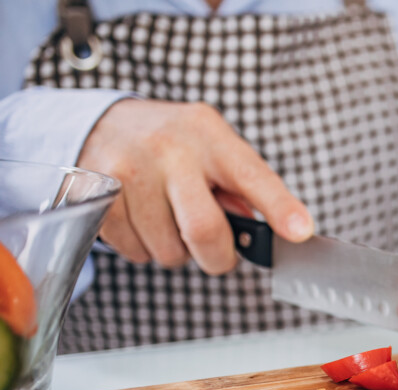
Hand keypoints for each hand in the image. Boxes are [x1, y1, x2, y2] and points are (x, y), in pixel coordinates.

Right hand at [77, 99, 312, 274]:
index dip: (280, 208)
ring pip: (168, 250)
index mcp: (211, 136)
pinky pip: (135, 252)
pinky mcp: (97, 195)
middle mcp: (169, 149)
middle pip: (204, 230)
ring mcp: (129, 170)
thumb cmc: (177, 145)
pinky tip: (143, 220)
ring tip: (170, 219)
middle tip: (217, 252)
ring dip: (176, 251)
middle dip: (217, 257)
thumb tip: (266, 234)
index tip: (300, 232)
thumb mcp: (215, 150)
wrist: (105, 124)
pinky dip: (145, 249)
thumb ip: (243, 189)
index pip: (253, 176)